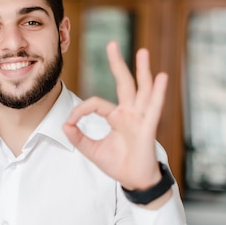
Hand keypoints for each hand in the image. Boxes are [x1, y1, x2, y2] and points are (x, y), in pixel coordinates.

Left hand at [63, 41, 167, 191]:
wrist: (134, 181)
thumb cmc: (118, 164)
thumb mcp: (92, 150)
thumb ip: (78, 137)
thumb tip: (64, 125)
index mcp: (116, 116)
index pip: (95, 103)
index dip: (80, 111)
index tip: (69, 123)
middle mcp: (129, 113)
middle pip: (123, 83)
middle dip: (117, 63)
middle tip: (112, 43)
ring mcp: (140, 118)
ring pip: (141, 89)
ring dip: (142, 70)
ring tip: (142, 51)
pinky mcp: (148, 127)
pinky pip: (153, 107)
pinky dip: (158, 92)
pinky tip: (161, 77)